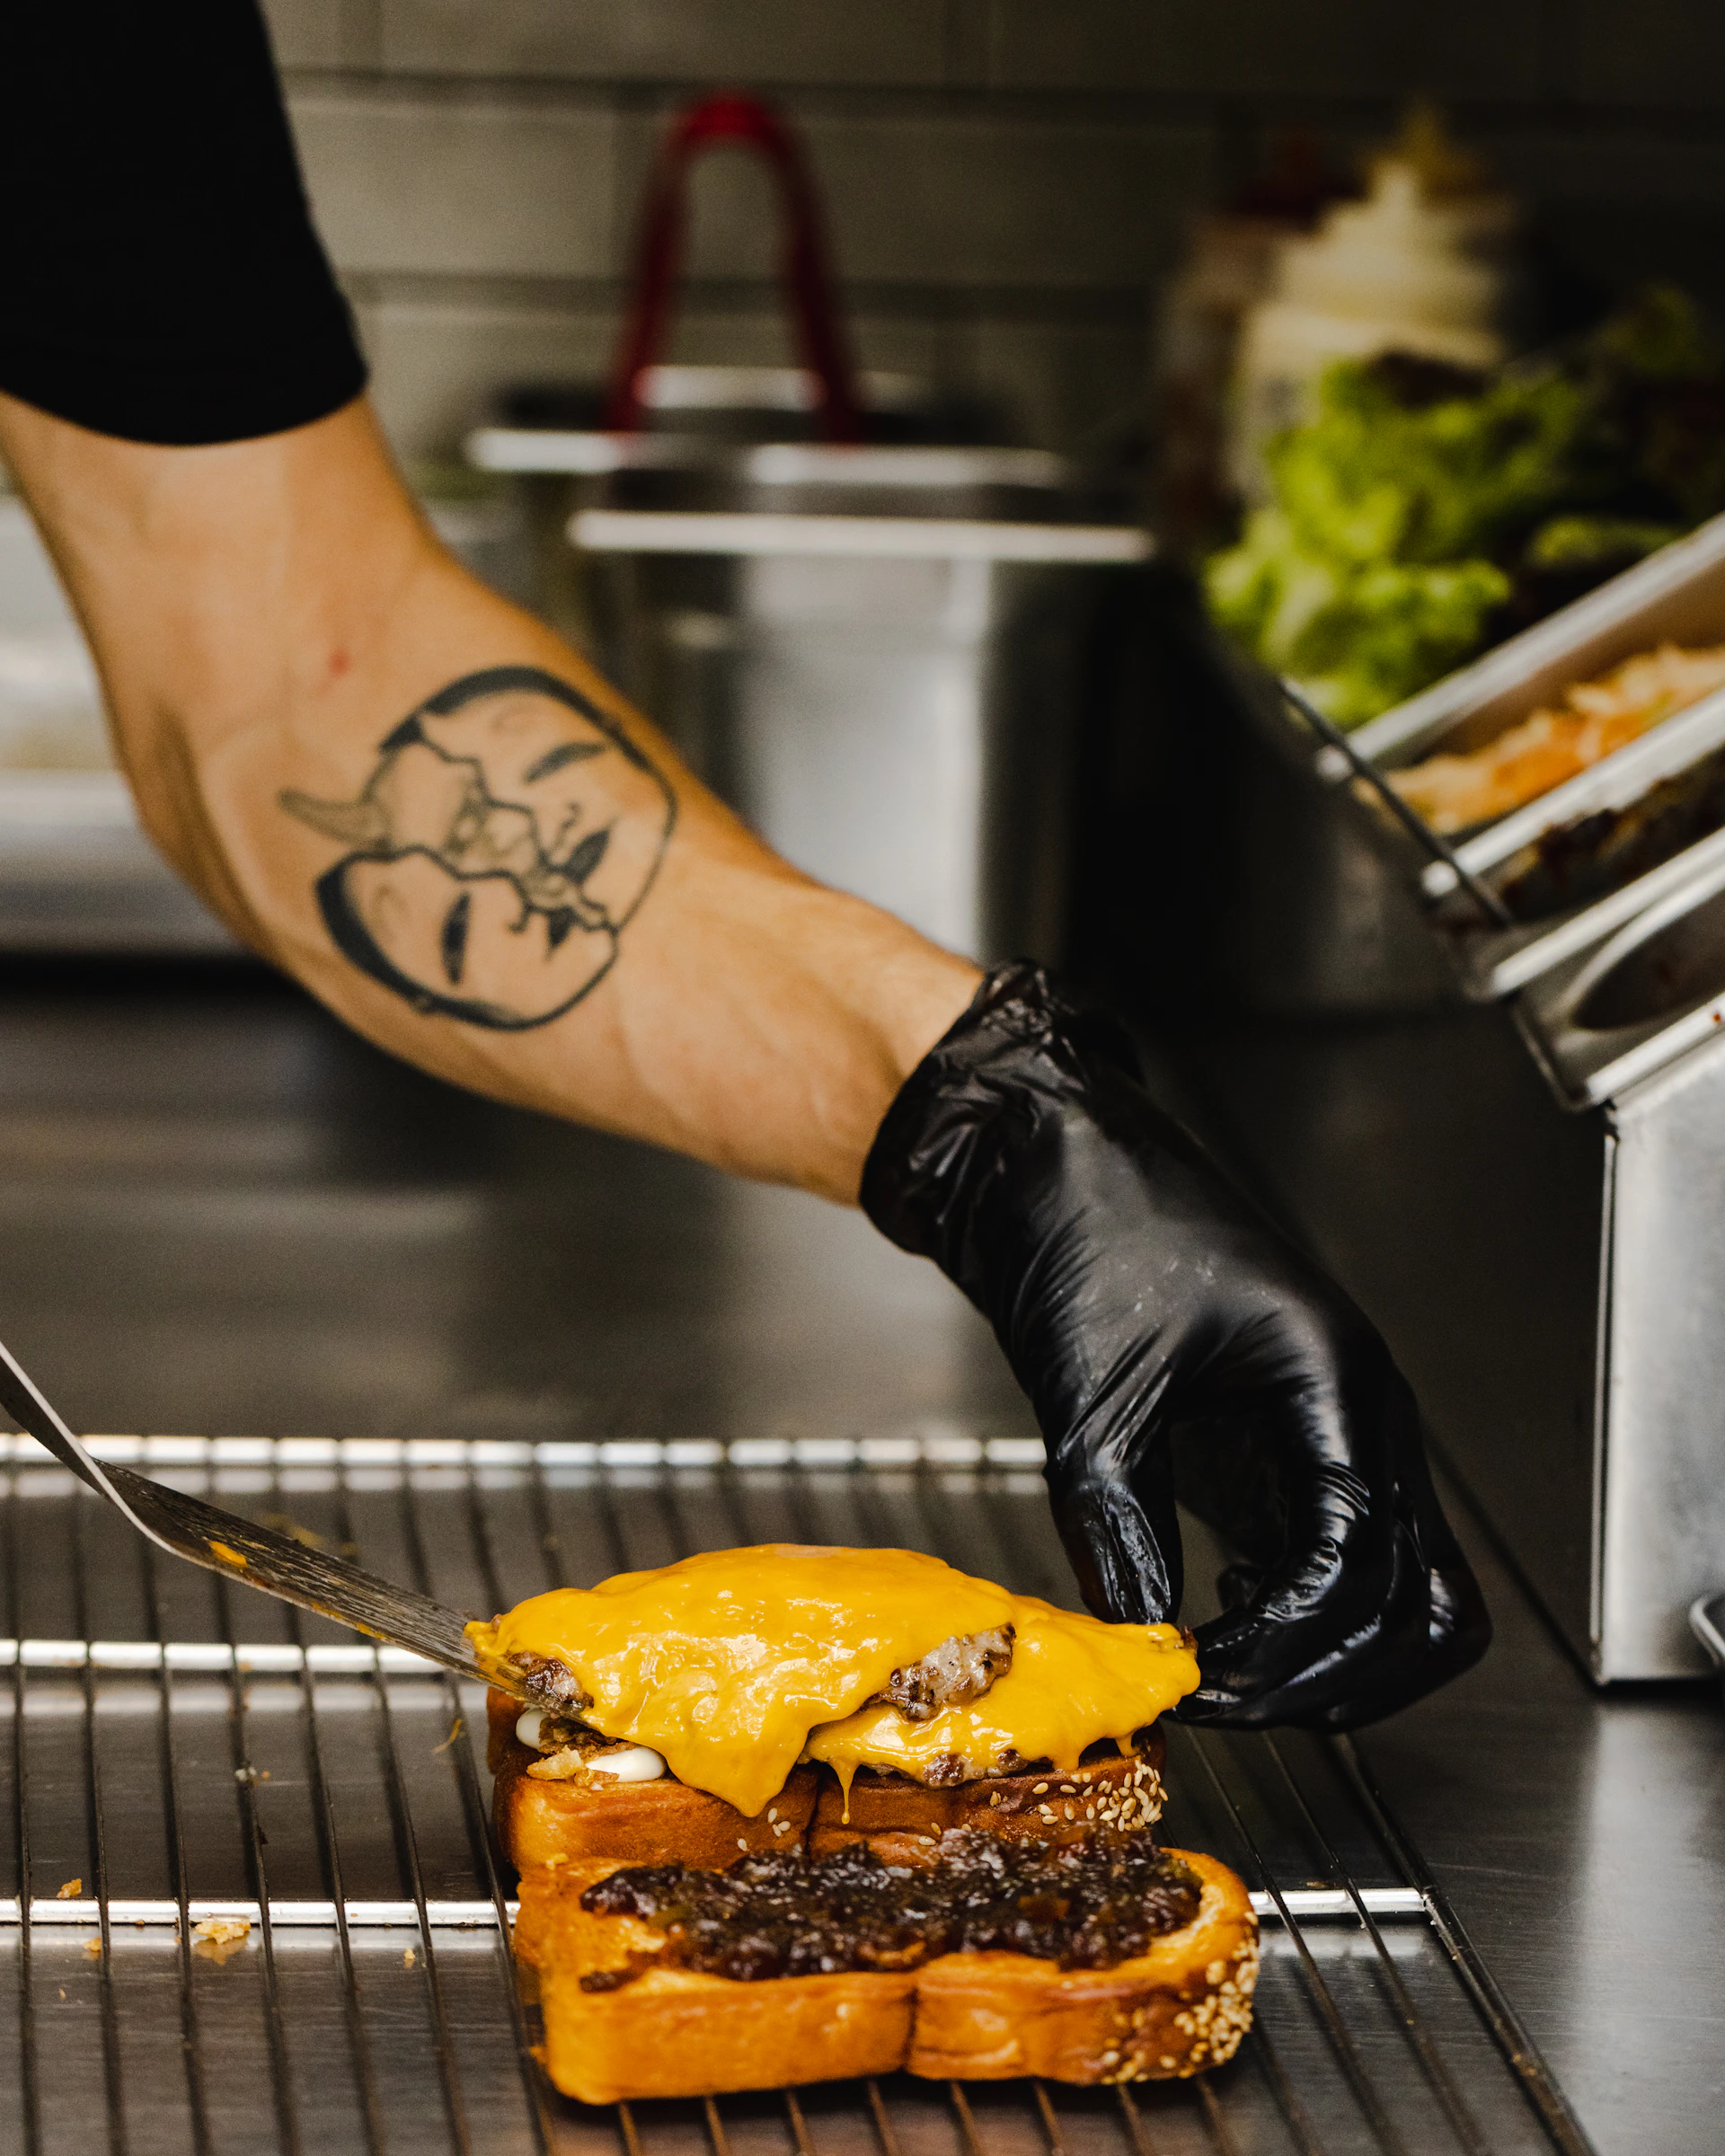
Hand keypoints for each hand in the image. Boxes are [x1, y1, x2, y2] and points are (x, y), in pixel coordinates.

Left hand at [860, 963, 1489, 1729]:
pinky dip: (1312, 1612)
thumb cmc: (1090, 1226)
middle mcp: (1364, 1410)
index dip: (1290, 1645)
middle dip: (1330, 1673)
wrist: (1056, 1156)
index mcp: (1335, 1384)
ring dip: (1336, 1654)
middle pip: (1416, 1597)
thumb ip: (1117, 1523)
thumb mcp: (1093, 1393)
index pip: (1361, 1562)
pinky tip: (1228, 1619)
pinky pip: (1351, 1554)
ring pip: (1406, 1586)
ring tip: (1231, 1675)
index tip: (1205, 1681)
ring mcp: (1341, 1429)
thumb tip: (1136, 1638)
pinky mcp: (1296, 1443)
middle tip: (1225, 1701)